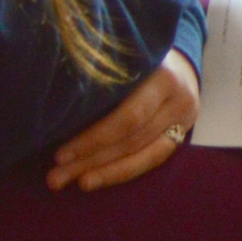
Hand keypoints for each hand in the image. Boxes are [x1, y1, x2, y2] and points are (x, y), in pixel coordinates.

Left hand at [47, 52, 194, 191]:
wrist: (178, 60)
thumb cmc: (135, 57)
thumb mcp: (122, 59)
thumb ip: (101, 79)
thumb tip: (56, 113)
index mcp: (162, 75)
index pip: (127, 117)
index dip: (93, 140)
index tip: (59, 155)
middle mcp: (179, 98)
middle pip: (132, 139)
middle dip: (91, 160)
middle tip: (56, 178)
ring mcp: (185, 118)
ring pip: (145, 154)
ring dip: (106, 172)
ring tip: (77, 183)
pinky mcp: (184, 133)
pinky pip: (153, 159)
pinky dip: (124, 171)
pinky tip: (99, 178)